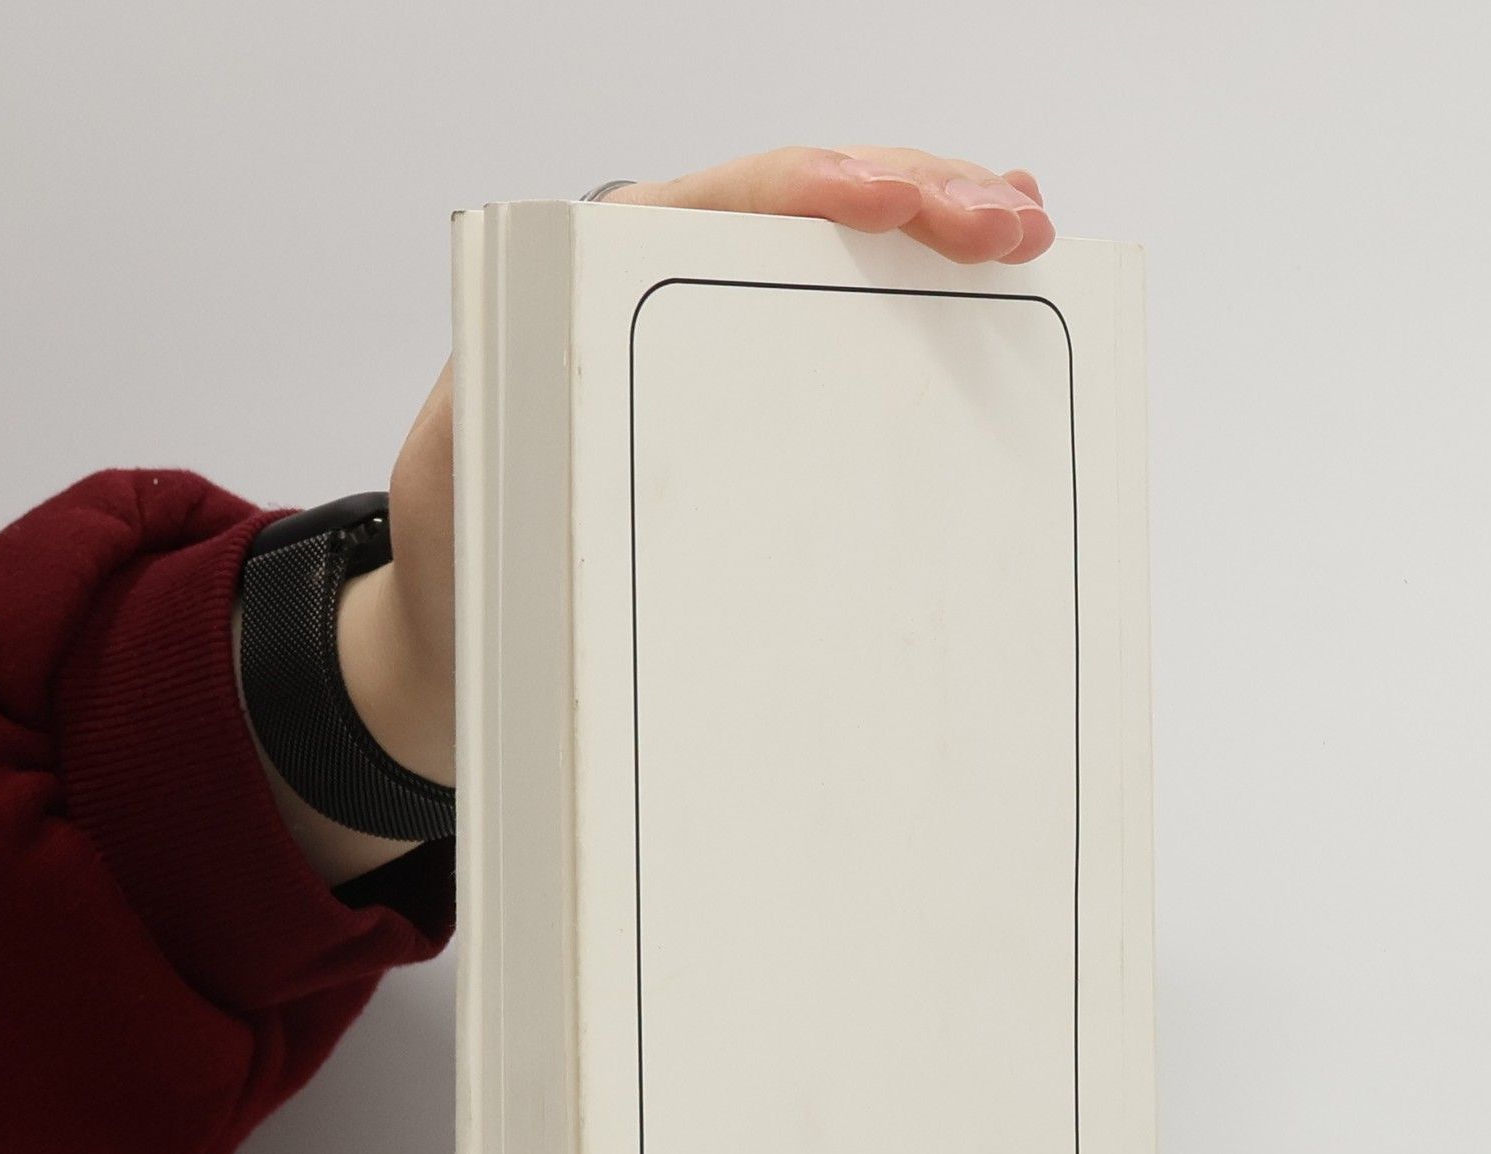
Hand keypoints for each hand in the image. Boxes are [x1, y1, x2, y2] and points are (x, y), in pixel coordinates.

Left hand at [338, 147, 1053, 859]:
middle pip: (811, 205)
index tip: (894, 204)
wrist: (478, 628)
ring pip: (841, 255)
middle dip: (921, 193)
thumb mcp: (466, 484)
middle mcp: (662, 286)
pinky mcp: (754, 398)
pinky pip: (844, 326)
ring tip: (1024, 227)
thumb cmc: (469, 551)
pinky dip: (921, 293)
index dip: (822, 187)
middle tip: (1009, 223)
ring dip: (942, 231)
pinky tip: (991, 274)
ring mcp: (716, 340)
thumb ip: (511, 428)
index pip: (726, 200)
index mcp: (591, 279)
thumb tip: (589, 413)